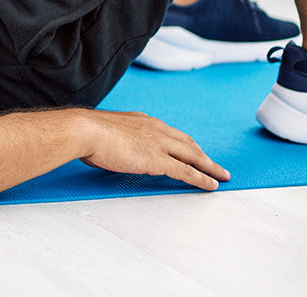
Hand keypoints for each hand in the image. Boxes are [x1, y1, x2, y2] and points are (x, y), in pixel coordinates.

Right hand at [72, 109, 230, 190]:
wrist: (85, 131)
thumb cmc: (87, 132)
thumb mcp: (105, 131)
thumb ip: (114, 139)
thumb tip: (109, 147)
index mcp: (143, 121)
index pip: (171, 133)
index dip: (184, 143)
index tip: (191, 149)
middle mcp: (156, 129)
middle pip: (188, 143)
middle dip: (203, 154)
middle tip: (213, 164)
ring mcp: (160, 144)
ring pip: (194, 156)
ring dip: (210, 166)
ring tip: (221, 175)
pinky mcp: (159, 160)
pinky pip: (187, 171)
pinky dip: (202, 178)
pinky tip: (211, 185)